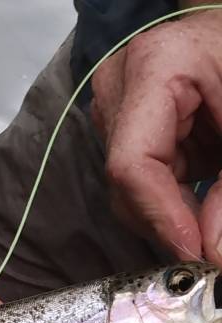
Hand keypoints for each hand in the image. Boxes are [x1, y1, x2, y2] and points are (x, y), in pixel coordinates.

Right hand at [91, 8, 221, 263]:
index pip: (132, 163)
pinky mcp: (122, 126)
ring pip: (128, 189)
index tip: (193, 252)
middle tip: (209, 245)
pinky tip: (199, 191)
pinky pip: (139, 181)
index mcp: (153, 68)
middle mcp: (118, 89)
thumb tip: (213, 250)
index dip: (160, 215)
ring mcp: (114, 108)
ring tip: (210, 211)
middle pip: (126, 183)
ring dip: (171, 210)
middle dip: (168, 221)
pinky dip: (172, 197)